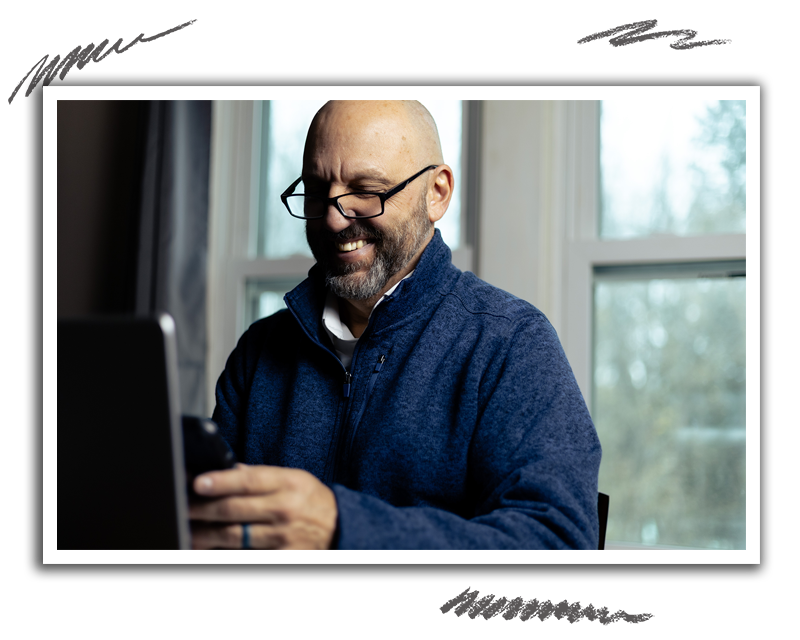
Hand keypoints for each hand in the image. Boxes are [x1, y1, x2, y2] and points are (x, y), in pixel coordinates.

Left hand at [188, 463, 337, 549]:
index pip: (249, 480)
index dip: (221, 481)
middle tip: (181, 507)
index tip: (197, 482)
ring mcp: (283, 538)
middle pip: (234, 510)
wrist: (340, 528)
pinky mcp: (283, 559)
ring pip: (234, 538)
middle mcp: (286, 510)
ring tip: (187, 531)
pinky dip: (225, 555)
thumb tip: (225, 470)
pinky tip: (208, 551)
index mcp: (289, 484)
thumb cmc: (312, 501)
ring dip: (205, 536)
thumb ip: (260, 475)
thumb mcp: (293, 478)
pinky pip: (247, 558)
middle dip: (201, 509)